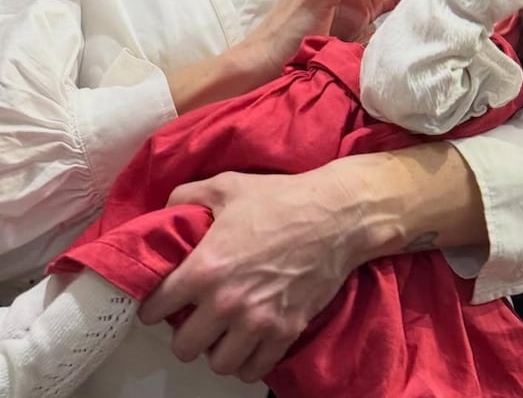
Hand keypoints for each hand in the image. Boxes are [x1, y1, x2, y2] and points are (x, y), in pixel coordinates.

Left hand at [138, 167, 364, 382]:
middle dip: (185, 330)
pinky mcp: (285, 332)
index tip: (163, 299)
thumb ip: (187, 196)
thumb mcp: (227, 185)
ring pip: (217, 364)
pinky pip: (254, 370)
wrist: (337, 215)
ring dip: (216, 348)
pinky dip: (247, 361)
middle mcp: (227, 303)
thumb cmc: (280, 198)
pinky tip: (248, 341)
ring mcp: (258, 323)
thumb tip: (164, 212)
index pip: (156, 308)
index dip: (154, 304)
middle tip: (195, 314)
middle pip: (183, 346)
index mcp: (206, 268)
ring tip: (222, 330)